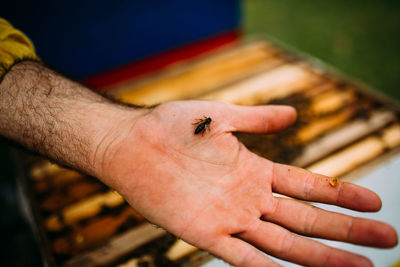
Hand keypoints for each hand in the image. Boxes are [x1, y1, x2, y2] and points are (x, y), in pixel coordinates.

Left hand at [97, 100, 396, 266]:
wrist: (131, 142)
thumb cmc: (171, 126)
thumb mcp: (221, 117)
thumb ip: (257, 119)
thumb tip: (295, 115)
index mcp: (254, 171)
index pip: (308, 186)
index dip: (341, 195)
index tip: (375, 200)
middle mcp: (248, 198)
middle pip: (306, 218)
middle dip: (346, 229)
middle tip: (387, 238)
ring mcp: (229, 218)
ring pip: (284, 242)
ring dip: (321, 255)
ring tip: (361, 265)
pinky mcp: (204, 233)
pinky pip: (243, 257)